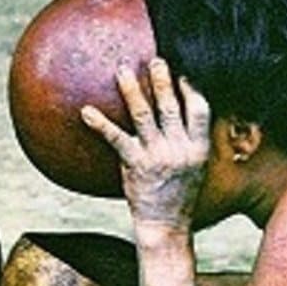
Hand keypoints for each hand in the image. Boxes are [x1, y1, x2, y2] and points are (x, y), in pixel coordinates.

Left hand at [82, 59, 210, 229]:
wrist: (166, 226)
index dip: (192, 89)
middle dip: (163, 80)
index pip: (200, 110)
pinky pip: (116, 139)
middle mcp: (180, 149)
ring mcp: (157, 156)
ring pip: (143, 116)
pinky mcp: (135, 165)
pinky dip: (100, 124)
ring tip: (122, 70)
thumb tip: (183, 112)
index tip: (185, 72)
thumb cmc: (179, 194)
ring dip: (132, 90)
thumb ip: (190, 140)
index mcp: (198, 148)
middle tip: (156, 59)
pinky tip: (86, 111)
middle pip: (170, 107)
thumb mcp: (196, 167)